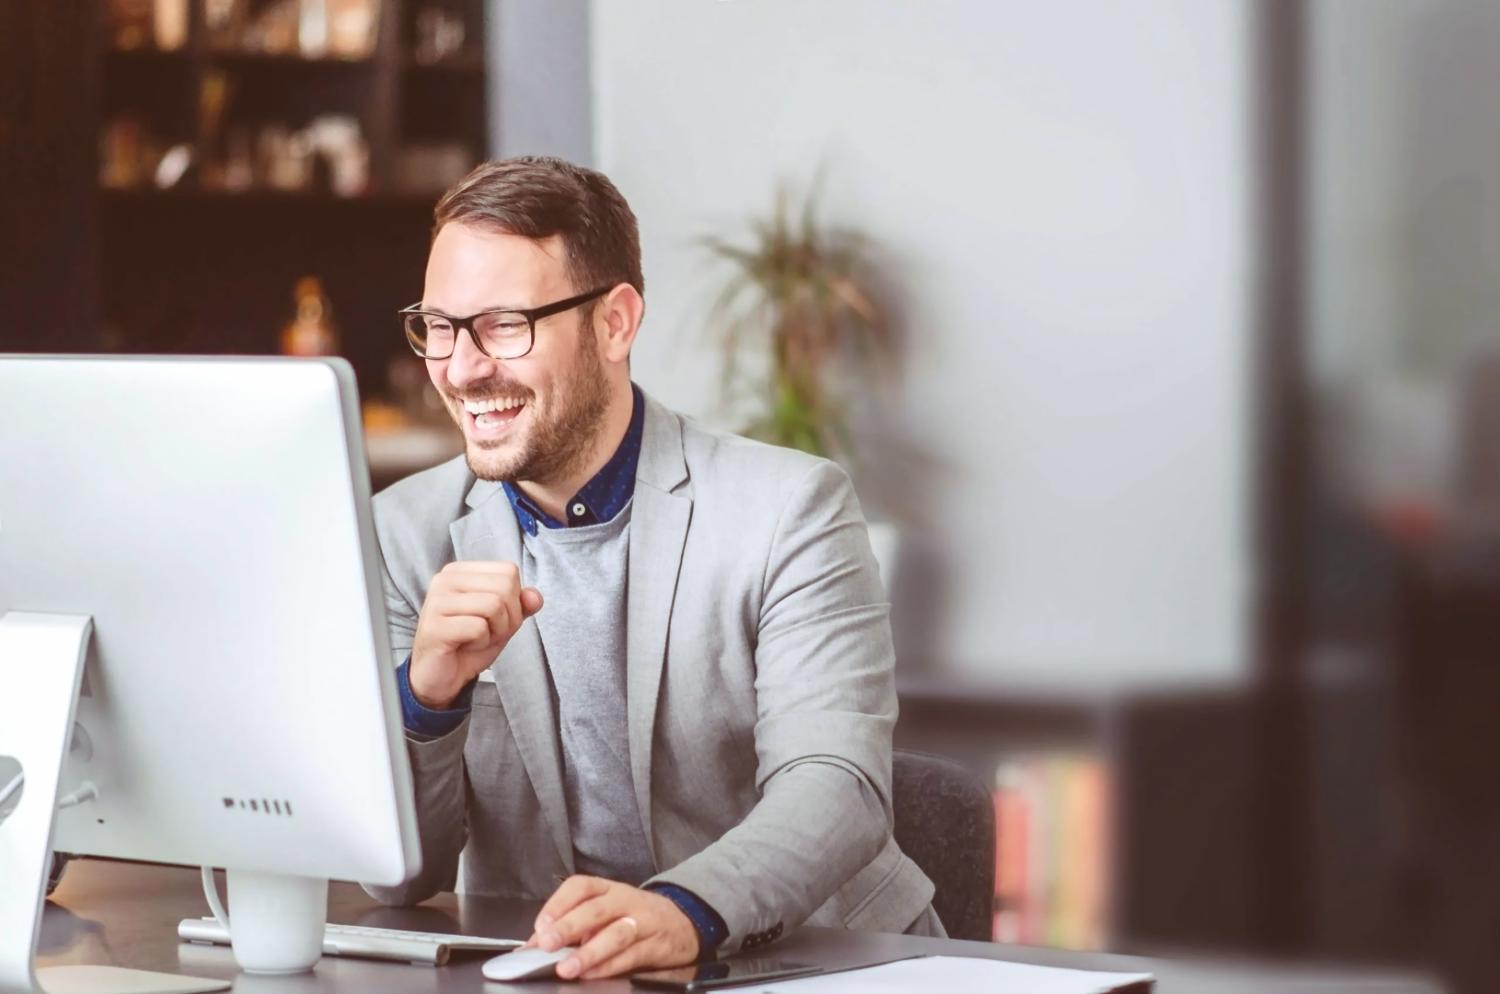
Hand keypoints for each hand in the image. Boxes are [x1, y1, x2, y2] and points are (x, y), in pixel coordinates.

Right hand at [409, 561, 541, 708]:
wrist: (440, 677)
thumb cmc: (469, 644)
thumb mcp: (503, 621)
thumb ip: (521, 605)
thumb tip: (535, 596)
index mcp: (460, 571)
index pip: (508, 572)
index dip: (514, 601)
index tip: (495, 619)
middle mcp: (445, 579)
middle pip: (504, 587)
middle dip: (508, 618)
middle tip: (488, 633)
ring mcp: (436, 601)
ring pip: (494, 605)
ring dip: (495, 631)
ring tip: (476, 639)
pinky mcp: (434, 625)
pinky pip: (479, 627)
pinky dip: (481, 643)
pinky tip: (464, 646)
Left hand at [530, 876, 699, 980]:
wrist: (684, 922)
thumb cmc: (634, 917)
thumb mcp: (605, 913)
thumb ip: (571, 927)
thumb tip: (532, 947)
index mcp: (608, 889)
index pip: (580, 887)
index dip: (558, 904)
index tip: (540, 926)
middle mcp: (625, 901)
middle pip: (596, 909)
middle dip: (568, 926)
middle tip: (546, 944)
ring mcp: (643, 922)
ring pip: (615, 934)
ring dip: (589, 952)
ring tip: (567, 968)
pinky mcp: (656, 946)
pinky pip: (631, 956)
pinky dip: (609, 966)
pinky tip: (592, 975)